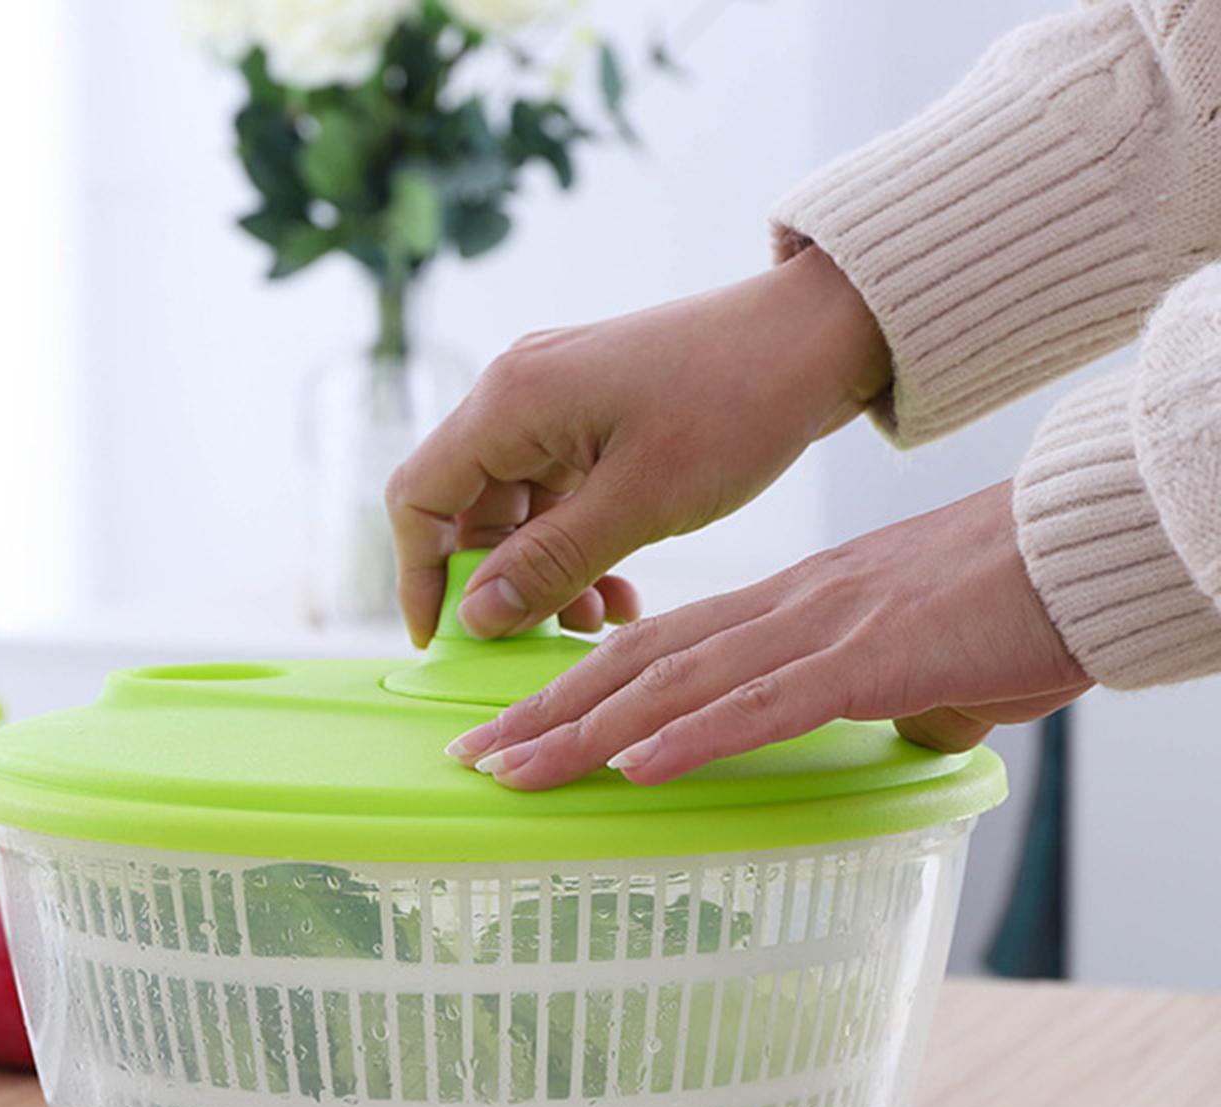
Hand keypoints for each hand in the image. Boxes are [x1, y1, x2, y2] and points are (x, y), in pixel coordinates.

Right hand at [386, 246, 889, 645]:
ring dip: (545, 573)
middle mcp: (519, 394)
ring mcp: (557, 404)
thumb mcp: (640, 502)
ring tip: (599, 619)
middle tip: (543, 636)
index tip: (440, 639)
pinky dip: (579, 547)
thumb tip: (475, 616)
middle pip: (465, 509)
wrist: (820, 336)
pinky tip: (620, 588)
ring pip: (517, 511)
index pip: (419, 498)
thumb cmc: (737, 402)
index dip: (418, 575)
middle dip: (498, 583)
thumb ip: (549, 563)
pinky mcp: (594, 417)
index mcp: (511, 401)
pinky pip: (560, 497)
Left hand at [445, 482, 1092, 787]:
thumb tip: (909, 731)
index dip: (579, 686)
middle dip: (549, 712)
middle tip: (476, 754)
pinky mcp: (869, 662)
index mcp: (786, 609)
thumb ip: (899, 696)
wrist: (1082, 546)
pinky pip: (764, 706)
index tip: (518, 725)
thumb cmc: (1011, 600)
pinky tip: (633, 767)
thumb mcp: (925, 659)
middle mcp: (781, 613)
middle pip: (639, 664)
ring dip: (588, 731)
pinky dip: (693, 737)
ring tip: (514, 770)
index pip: (657, 648)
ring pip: (677, 685)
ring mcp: (819, 633)